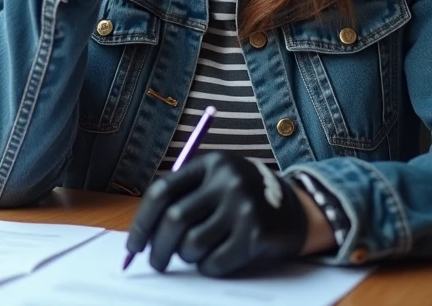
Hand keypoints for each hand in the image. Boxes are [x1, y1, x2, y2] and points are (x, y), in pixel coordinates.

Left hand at [124, 153, 308, 276]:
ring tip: (192, 255)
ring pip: (192, 243)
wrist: (298, 208)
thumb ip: (184, 196)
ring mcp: (243, 207)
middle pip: (174, 219)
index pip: (162, 191)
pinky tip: (211, 262)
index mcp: (210, 163)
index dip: (141, 222)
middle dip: (157, 247)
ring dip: (185, 257)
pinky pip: (215, 261)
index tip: (133, 245)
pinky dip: (206, 268)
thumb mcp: (217, 180)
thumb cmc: (244, 198)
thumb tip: (142, 236)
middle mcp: (227, 181)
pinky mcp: (256, 234)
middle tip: (155, 262)